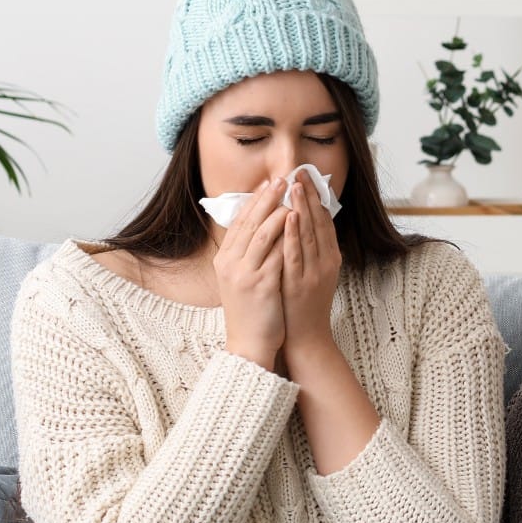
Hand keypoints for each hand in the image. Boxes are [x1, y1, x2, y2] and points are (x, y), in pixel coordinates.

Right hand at [214, 175, 289, 369]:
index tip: (268, 183)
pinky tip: (296, 220)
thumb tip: (263, 226)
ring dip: (276, 210)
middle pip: (248, 222)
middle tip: (282, 178)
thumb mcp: (241, 277)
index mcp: (225, 260)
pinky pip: (274, 253)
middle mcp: (230, 263)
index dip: (254, 201)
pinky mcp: (260, 284)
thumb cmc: (252, 310)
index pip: (239, 222)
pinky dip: (284, 235)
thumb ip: (248, 254)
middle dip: (266, 198)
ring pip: (260, 233)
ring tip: (291, 193)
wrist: (250, 343)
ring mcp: (244, 273)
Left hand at [280, 167, 341, 355]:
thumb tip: (302, 222)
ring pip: (309, 235)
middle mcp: (327, 262)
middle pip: (319, 223)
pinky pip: (296, 254)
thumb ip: (311, 249)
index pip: (325, 221)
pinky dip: (293, 234)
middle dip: (310, 195)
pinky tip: (289, 217)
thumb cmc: (305, 304)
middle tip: (301, 172)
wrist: (306, 337)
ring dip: (302, 208)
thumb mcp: (313, 272)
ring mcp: (314, 273)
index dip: (317, 197)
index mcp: (331, 257)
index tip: (307, 176)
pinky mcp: (300, 283)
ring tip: (295, 186)